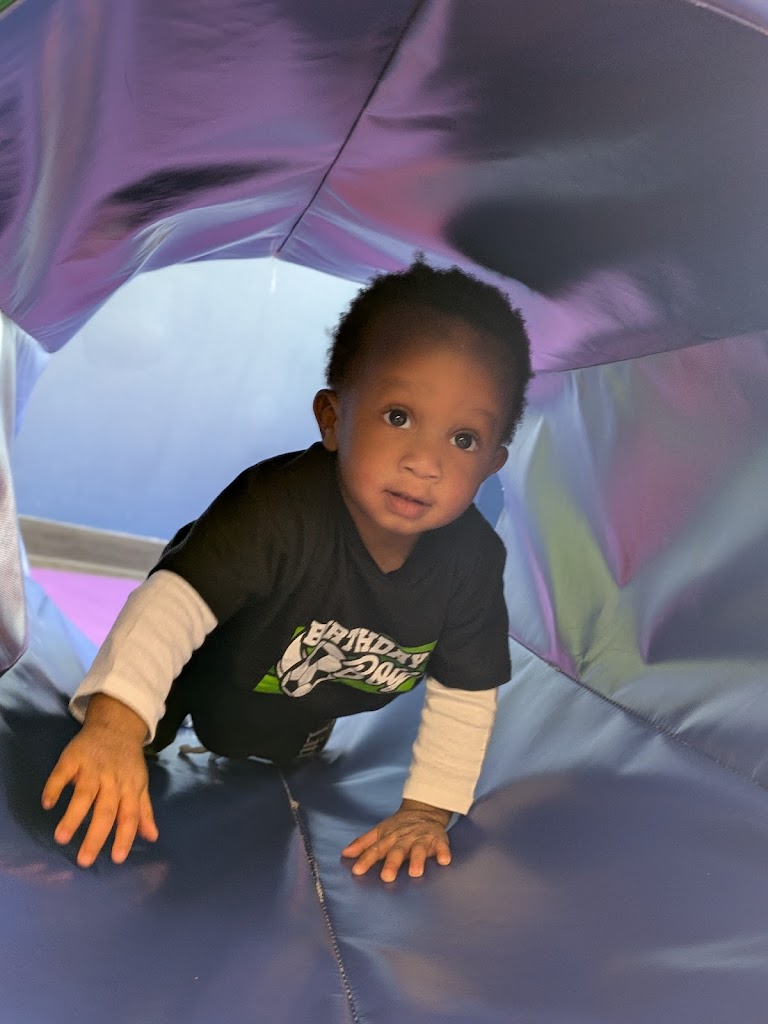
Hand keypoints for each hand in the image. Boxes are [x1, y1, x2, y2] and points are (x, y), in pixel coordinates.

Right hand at [41, 694, 157, 866]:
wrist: (116, 726)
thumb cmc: (127, 762)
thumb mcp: (140, 784)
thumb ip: (143, 811)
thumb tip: (152, 837)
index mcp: (130, 788)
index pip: (129, 816)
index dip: (125, 836)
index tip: (117, 859)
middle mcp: (112, 780)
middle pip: (105, 810)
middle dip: (95, 835)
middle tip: (84, 860)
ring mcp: (93, 768)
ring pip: (85, 793)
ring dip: (73, 816)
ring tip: (61, 838)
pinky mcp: (74, 757)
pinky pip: (63, 773)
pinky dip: (55, 787)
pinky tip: (47, 804)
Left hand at [342, 798, 451, 881]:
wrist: (424, 810)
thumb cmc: (399, 827)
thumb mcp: (379, 832)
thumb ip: (363, 843)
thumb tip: (345, 853)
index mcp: (389, 838)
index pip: (375, 849)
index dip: (366, 860)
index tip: (357, 871)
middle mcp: (404, 838)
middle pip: (397, 851)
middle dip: (392, 863)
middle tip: (387, 877)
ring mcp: (421, 839)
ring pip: (418, 849)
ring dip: (417, 860)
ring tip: (415, 872)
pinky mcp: (438, 839)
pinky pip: (442, 846)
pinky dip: (443, 852)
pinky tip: (444, 860)